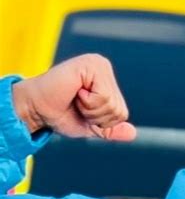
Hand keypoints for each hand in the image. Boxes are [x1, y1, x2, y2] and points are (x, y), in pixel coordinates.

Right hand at [12, 54, 135, 141]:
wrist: (37, 111)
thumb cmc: (61, 114)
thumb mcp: (92, 126)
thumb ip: (112, 129)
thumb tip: (133, 133)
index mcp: (107, 80)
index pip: (122, 113)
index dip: (102, 121)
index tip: (82, 111)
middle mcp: (104, 68)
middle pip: (119, 110)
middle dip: (96, 116)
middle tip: (77, 105)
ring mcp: (98, 64)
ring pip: (111, 104)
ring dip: (90, 109)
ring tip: (75, 98)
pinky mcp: (90, 65)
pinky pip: (103, 97)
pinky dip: (88, 102)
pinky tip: (75, 92)